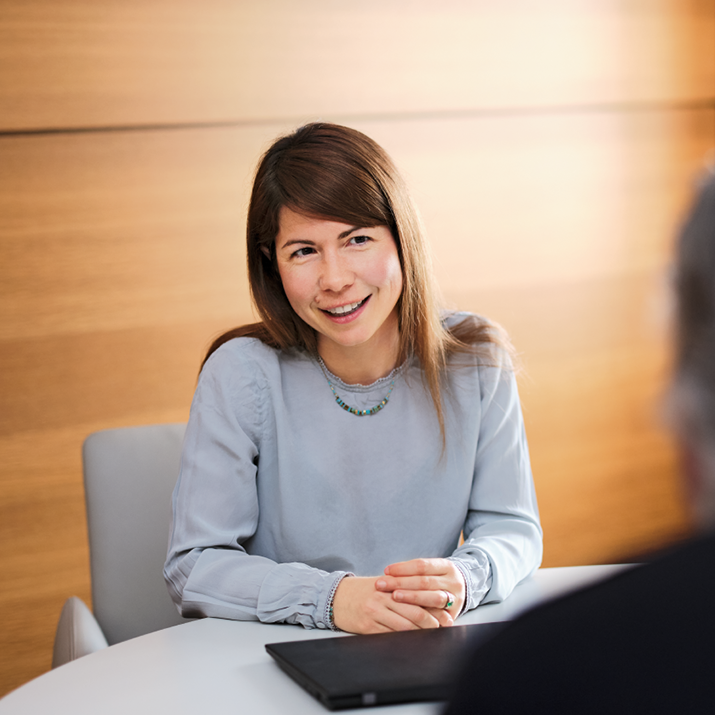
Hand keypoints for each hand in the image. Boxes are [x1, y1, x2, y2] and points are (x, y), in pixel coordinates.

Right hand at [331, 576, 453, 633]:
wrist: (337, 597)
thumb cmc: (364, 591)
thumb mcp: (383, 585)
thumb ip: (402, 591)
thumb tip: (429, 603)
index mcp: (390, 584)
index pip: (418, 595)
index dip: (435, 607)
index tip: (447, 615)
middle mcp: (383, 597)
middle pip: (415, 612)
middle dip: (433, 623)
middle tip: (444, 628)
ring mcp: (375, 612)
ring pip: (404, 626)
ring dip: (421, 634)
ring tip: (433, 637)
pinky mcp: (368, 626)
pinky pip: (390, 636)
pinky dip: (404, 641)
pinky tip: (412, 643)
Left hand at [375, 558, 465, 618]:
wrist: (460, 593)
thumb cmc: (437, 580)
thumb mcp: (432, 571)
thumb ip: (414, 573)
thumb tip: (388, 574)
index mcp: (447, 567)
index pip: (422, 565)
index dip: (403, 568)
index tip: (386, 571)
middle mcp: (454, 581)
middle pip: (425, 581)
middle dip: (401, 582)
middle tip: (382, 584)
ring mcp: (456, 598)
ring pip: (432, 597)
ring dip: (411, 597)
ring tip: (394, 596)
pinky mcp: (453, 614)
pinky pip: (436, 615)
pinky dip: (421, 613)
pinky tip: (407, 613)